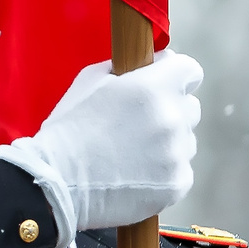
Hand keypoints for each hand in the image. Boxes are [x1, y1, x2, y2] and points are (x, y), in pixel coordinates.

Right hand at [0, 52, 203, 236]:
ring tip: (132, 153)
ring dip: (168, 143)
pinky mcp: (178, 183)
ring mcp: (177, 154)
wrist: (57, 182)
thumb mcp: (89, 81)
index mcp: (153, 88)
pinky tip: (136, 173)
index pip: (190, 70)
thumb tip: (151, 64)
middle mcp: (172, 119)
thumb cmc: (69, 129)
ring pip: (186, 141)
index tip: (164, 81)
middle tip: (140, 122)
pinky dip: (164, 171)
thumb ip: (127, 69)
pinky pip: (181, 170)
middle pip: (191, 107)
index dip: (176, 74)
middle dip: (171, 109)